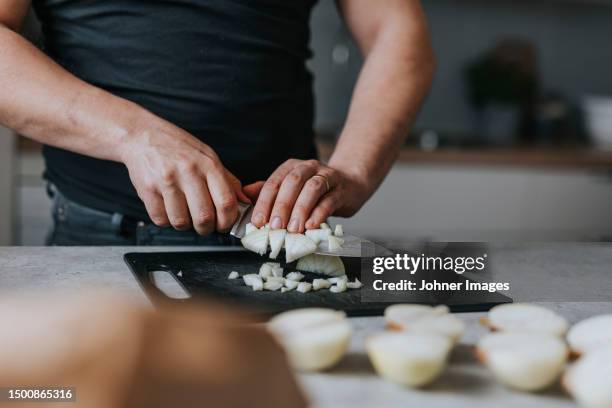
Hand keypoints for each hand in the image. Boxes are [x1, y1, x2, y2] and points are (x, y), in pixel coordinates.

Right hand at [120, 120, 249, 233]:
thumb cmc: (178, 147)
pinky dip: (167, 220)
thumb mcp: (208, 156)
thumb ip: (227, 180)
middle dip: (207, 228)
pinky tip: (169, 209)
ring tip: (185, 214)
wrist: (141, 135)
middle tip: (205, 225)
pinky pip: (161, 219)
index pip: (226, 202)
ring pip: (181, 222)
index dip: (228, 220)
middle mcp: (188, 171)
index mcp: (208, 164)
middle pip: (204, 217)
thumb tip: (245, 201)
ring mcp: (166, 181)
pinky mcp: (147, 189)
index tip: (225, 224)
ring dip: (185, 225)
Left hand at [244, 159, 369, 232]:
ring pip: (312, 189)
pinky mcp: (341, 189)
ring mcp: (327, 176)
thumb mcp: (291, 190)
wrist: (350, 185)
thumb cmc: (316, 192)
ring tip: (293, 229)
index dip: (264, 202)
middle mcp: (308, 167)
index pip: (274, 182)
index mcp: (291, 167)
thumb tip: (245, 195)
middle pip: (292, 182)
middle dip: (282, 205)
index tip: (258, 222)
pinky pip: (329, 200)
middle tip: (275, 226)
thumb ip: (269, 191)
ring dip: (301, 210)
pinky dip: (319, 214)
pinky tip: (311, 226)